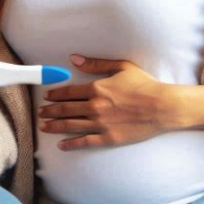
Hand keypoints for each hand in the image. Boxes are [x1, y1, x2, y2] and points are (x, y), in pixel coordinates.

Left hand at [38, 56, 170, 149]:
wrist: (162, 106)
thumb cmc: (144, 84)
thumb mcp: (121, 67)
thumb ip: (96, 63)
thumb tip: (74, 59)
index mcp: (96, 88)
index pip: (68, 92)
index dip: (55, 94)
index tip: (47, 96)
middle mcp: (95, 107)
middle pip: (65, 109)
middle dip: (50, 111)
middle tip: (40, 113)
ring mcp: (101, 124)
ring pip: (70, 126)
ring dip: (54, 126)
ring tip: (44, 127)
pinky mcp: (109, 138)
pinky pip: (85, 142)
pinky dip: (71, 144)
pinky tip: (61, 145)